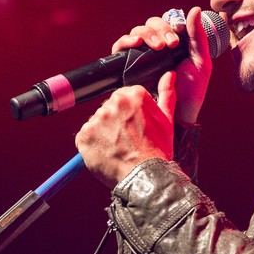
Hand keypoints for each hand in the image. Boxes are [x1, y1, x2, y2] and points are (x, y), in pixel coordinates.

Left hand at [75, 71, 175, 187]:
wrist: (144, 177)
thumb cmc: (157, 151)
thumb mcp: (167, 120)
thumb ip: (166, 94)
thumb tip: (169, 76)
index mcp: (133, 95)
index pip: (124, 98)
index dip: (129, 115)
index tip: (133, 128)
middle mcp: (113, 103)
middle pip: (109, 109)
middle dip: (115, 123)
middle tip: (126, 141)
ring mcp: (96, 119)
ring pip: (97, 124)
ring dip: (103, 134)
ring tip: (117, 149)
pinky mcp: (84, 135)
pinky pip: (85, 138)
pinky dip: (93, 146)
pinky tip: (107, 153)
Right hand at [110, 6, 213, 124]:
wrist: (178, 115)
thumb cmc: (191, 92)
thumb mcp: (201, 62)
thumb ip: (198, 36)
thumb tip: (195, 9)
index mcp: (172, 43)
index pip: (166, 21)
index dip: (171, 23)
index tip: (179, 33)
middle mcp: (155, 47)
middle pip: (151, 23)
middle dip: (161, 29)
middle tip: (171, 44)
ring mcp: (141, 55)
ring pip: (137, 31)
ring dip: (148, 34)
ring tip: (158, 48)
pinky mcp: (128, 65)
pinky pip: (120, 46)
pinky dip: (126, 40)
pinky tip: (136, 43)